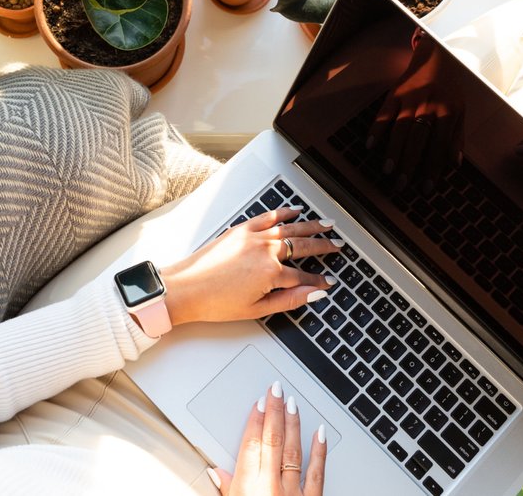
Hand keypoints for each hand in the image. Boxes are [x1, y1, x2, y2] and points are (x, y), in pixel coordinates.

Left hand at [161, 209, 339, 326]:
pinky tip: (294, 211)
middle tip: (338, 245)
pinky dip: (283, 212)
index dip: (318, 281)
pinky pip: (267, 217)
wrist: (184, 289)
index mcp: (271, 273)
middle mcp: (265, 250)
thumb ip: (289, 300)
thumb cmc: (215, 303)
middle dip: (324, 247)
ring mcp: (252, 237)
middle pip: (302, 247)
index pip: (304, 277)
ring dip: (310, 226)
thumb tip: (313, 295)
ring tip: (326, 224)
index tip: (328, 282)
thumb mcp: (257, 309)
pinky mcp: (239, 230)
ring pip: (289, 228)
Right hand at [210, 382, 325, 495]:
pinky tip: (320, 432)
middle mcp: (271, 487)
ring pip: (293, 451)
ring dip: (292, 424)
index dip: (255, 420)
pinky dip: (319, 451)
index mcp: (249, 487)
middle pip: (272, 440)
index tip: (259, 402)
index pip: (251, 445)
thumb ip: (226, 488)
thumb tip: (217, 473)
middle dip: (274, 412)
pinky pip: (317, 472)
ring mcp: (293, 493)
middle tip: (276, 390)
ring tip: (291, 403)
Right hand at [366, 32, 464, 189]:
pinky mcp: (394, 94)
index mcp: (447, 112)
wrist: (436, 56)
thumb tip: (455, 164)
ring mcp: (409, 99)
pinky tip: (370, 146)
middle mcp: (428, 106)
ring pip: (400, 129)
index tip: (427, 188)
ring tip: (388, 171)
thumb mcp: (461, 110)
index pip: (439, 146)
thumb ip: (457, 137)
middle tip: (402, 186)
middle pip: (417, 140)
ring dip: (393, 151)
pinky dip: (376, 129)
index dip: (433, 169)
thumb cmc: (450, 88)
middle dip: (410, 165)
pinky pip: (383, 114)